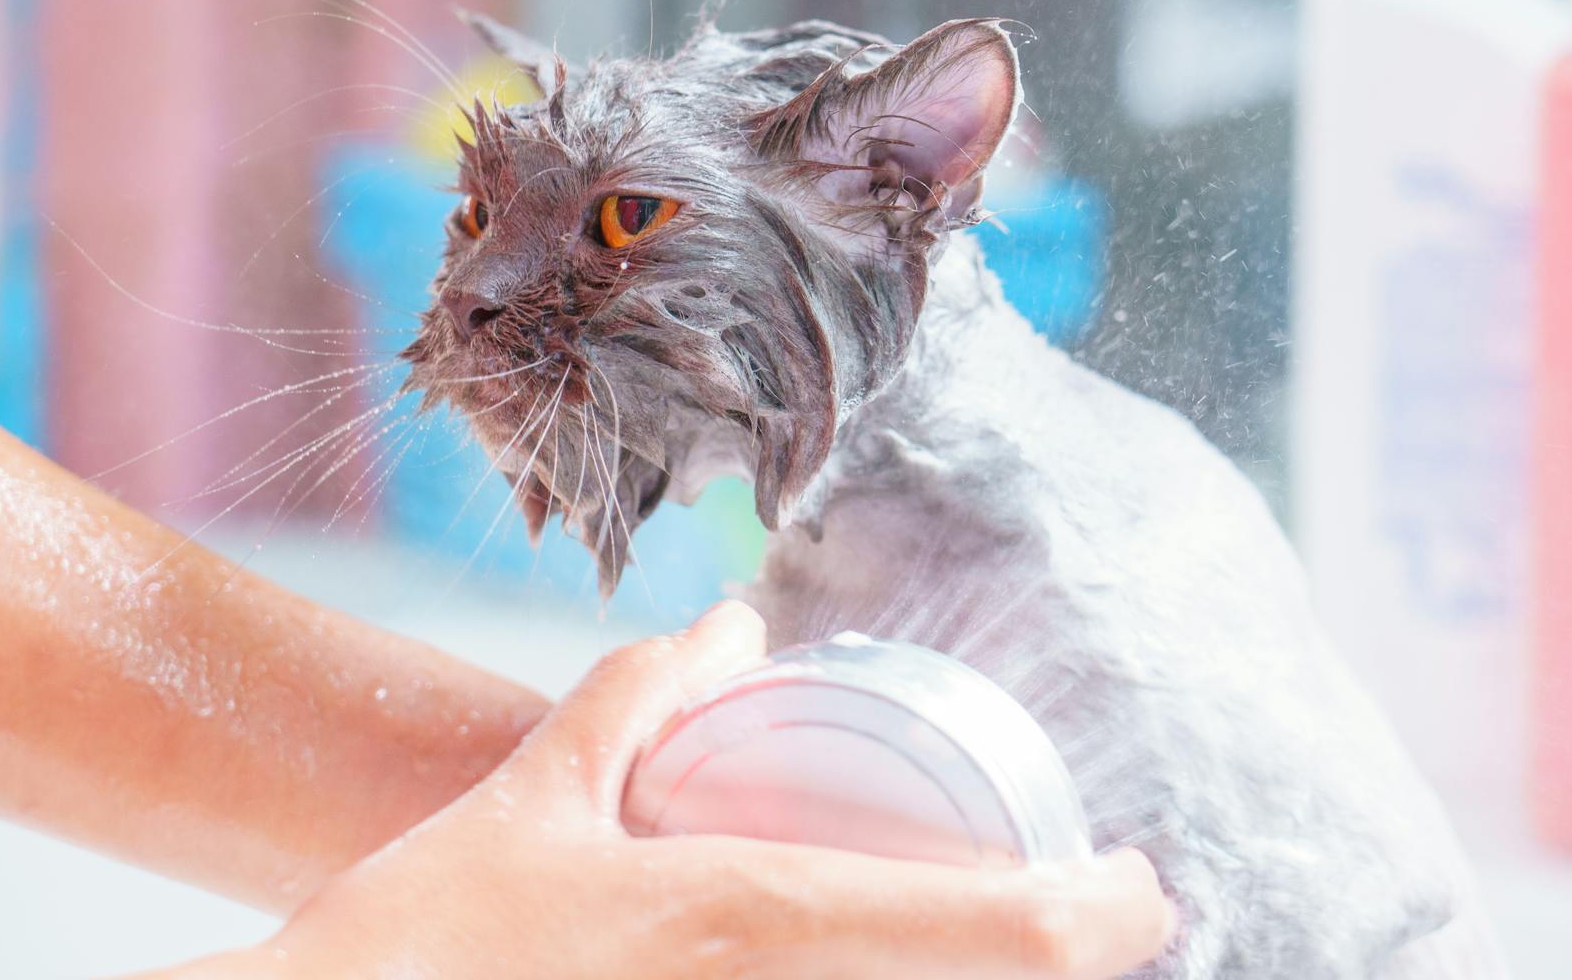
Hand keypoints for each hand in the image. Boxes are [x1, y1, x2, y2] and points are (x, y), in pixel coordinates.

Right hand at [193, 601, 1173, 978]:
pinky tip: (907, 977)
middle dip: (1062, 962)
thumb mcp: (537, 796)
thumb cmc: (429, 936)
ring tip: (1006, 946)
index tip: (1142, 889)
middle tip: (1088, 925)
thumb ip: (640, 699)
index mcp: (763, 915)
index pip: (1007, 927)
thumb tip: (736, 627)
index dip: (1104, 912)